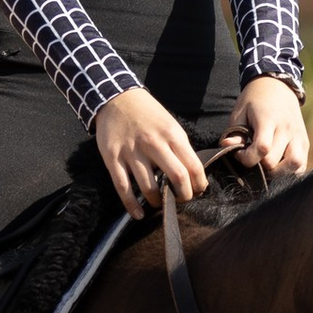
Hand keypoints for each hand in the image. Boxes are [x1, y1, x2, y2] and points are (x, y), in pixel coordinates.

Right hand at [95, 85, 207, 219]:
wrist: (117, 98)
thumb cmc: (148, 115)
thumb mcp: (170, 124)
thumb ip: (180, 148)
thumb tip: (193, 175)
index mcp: (172, 135)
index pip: (193, 167)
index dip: (198, 185)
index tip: (197, 192)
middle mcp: (153, 143)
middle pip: (177, 177)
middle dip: (183, 196)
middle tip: (181, 201)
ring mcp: (132, 151)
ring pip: (149, 187)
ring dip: (158, 202)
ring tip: (160, 204)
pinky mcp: (113, 158)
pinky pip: (123, 187)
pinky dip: (132, 205)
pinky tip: (138, 214)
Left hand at [213, 74, 308, 184]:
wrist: (277, 85)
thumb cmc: (254, 100)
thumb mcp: (240, 112)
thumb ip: (234, 132)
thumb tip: (227, 147)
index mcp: (269, 119)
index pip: (262, 148)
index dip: (247, 158)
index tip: (240, 153)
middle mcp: (287, 129)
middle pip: (274, 161)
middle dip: (259, 165)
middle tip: (252, 157)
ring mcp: (298, 136)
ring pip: (294, 166)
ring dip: (278, 172)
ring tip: (267, 166)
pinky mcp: (305, 142)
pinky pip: (302, 165)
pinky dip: (291, 171)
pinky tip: (279, 166)